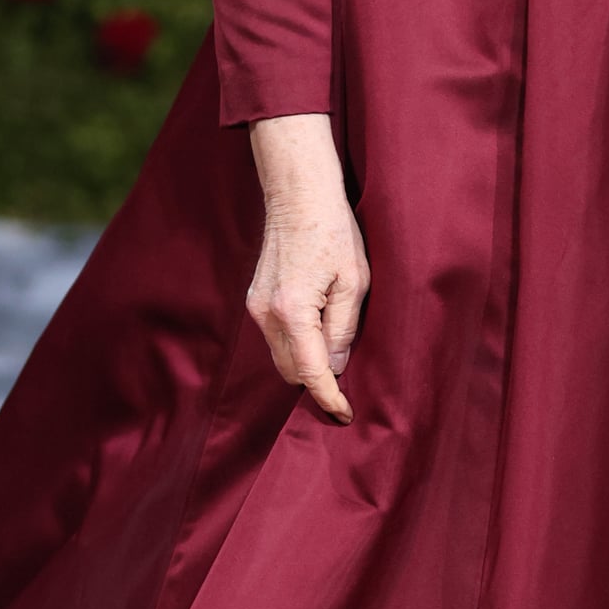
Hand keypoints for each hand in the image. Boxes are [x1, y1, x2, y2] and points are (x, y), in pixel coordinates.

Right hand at [247, 113, 369, 422]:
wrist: (297, 194)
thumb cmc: (333, 232)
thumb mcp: (353, 282)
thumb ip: (343, 328)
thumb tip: (336, 367)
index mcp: (293, 311)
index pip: (311, 373)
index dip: (329, 399)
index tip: (345, 414)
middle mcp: (267, 314)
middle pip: (290, 372)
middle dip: (317, 385)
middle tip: (347, 392)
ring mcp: (256, 307)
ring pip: (281, 357)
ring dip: (306, 365)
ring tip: (337, 364)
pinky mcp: (255, 299)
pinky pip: (275, 338)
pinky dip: (296, 347)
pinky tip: (319, 338)